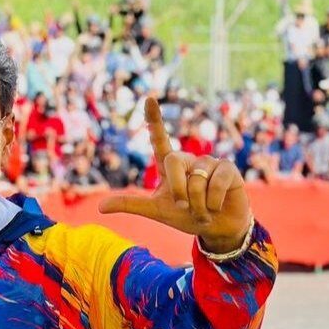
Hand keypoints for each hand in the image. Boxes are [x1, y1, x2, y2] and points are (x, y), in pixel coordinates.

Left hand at [98, 98, 251, 252]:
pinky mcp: (228, 169)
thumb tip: (100, 207)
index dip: (154, 119)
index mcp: (169, 165)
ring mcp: (210, 162)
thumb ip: (130, 205)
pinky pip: (216, 183)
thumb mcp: (155, 211)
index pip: (159, 139)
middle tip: (185, 207)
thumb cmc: (186, 216)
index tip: (148, 99)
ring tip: (204, 210)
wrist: (216, 228)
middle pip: (173, 162)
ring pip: (196, 179)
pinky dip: (213, 202)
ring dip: (197, 203)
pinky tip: (216, 206)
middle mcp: (189, 159)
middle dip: (178, 190)